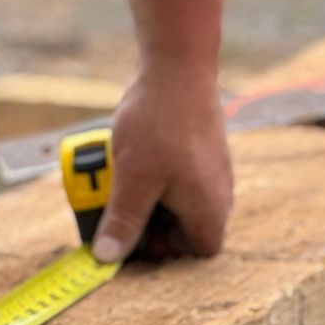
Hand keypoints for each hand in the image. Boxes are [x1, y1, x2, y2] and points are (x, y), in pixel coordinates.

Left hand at [92, 64, 232, 262]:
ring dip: (148, 196)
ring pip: (179, 199)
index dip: (166, 250)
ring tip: (121, 178)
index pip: (199, 250)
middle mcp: (218, 190)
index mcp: (208, 206)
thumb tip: (107, 258)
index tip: (133, 235)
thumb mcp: (133, 179)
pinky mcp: (202, 148)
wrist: (178, 65)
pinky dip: (153, 174)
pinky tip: (132, 155)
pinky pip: (178, 175)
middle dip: (149, 221)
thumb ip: (122, 222)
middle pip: (187, 227)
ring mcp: (212, 167)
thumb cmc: (159, 124)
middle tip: (117, 208)